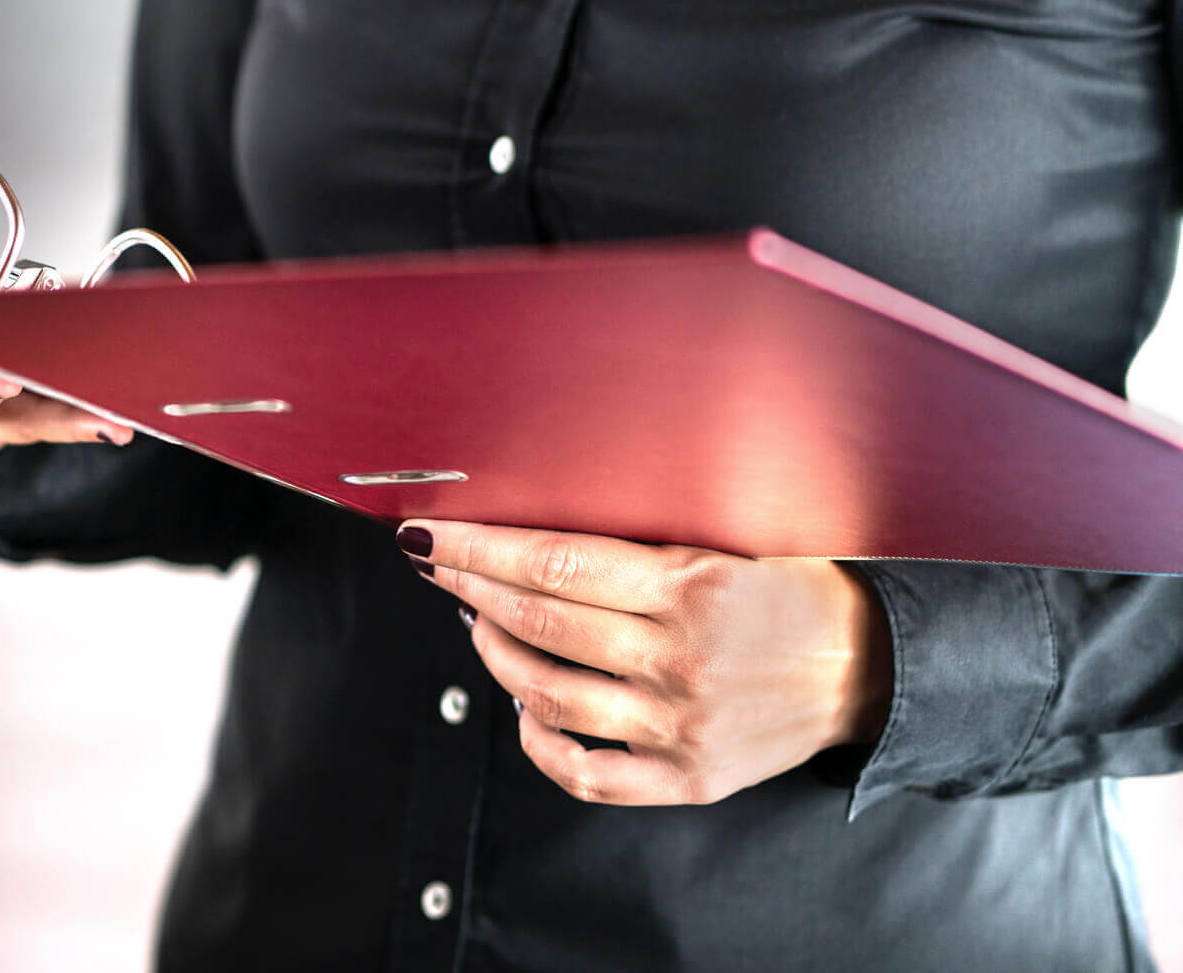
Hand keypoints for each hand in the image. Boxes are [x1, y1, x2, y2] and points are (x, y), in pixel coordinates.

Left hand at [399, 520, 891, 805]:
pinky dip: (537, 741)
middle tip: (437, 564)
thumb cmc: (791, 587)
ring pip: (550, 694)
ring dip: (494, 654)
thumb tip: (533, 527)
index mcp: (693, 586)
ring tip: (476, 622)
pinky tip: (520, 705)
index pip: (555, 564)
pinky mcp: (689, 777)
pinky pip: (587, 774)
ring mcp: (682, 725)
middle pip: (542, 623)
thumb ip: (640, 541)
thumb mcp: (725, 540)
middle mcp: (682, 658)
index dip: (481, 548)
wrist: (871, 668)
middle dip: (471, 588)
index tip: (433, 535)